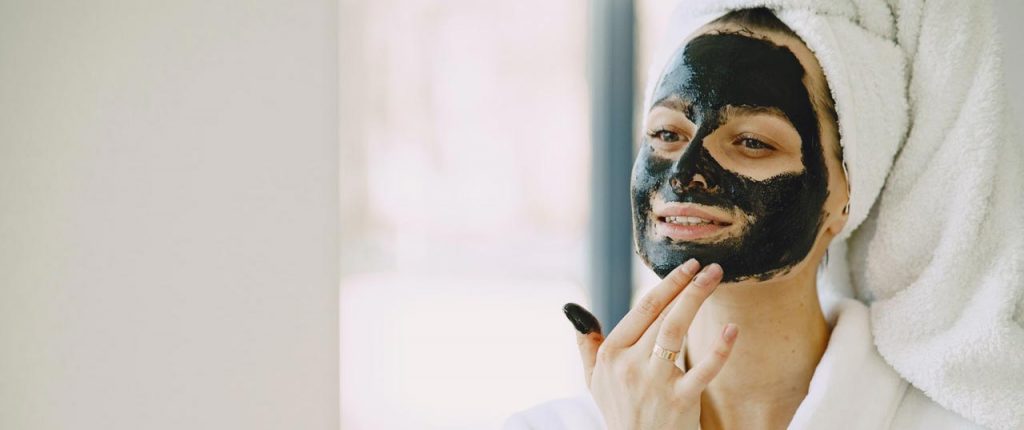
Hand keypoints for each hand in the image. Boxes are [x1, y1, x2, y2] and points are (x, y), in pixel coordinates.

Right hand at [563, 260, 737, 429]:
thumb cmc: (620, 411)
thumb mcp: (594, 380)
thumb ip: (587, 344)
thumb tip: (573, 311)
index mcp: (611, 354)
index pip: (642, 310)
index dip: (666, 286)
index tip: (686, 267)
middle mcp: (630, 365)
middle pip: (661, 315)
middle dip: (686, 286)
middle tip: (708, 266)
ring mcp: (655, 382)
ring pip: (676, 332)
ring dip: (697, 299)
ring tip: (716, 278)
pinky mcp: (680, 401)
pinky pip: (703, 370)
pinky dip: (719, 349)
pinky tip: (732, 329)